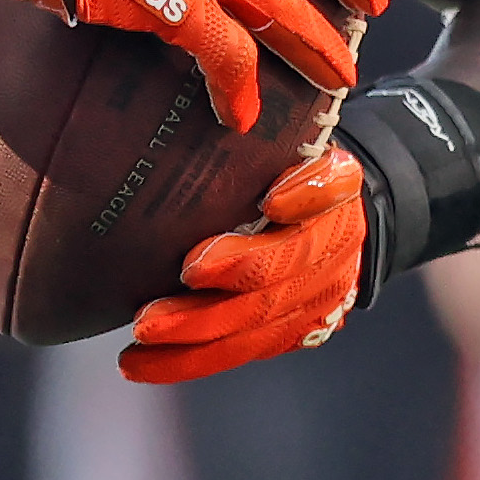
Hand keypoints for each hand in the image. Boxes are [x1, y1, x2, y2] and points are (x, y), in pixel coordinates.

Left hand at [119, 140, 365, 385]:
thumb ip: (248, 137)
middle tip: (181, 272)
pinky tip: (141, 364)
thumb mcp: (275, 140)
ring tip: (143, 332)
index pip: (332, 186)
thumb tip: (179, 116)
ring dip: (198, 331)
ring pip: (263, 318)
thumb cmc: (277, 169)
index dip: (306, 194)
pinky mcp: (299, 329)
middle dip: (232, 275)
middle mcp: (337, 240)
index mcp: (337, 183)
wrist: (331, 220)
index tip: (270, 200)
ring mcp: (322, 291)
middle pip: (288, 262)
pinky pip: (247, 350)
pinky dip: (192, 360)